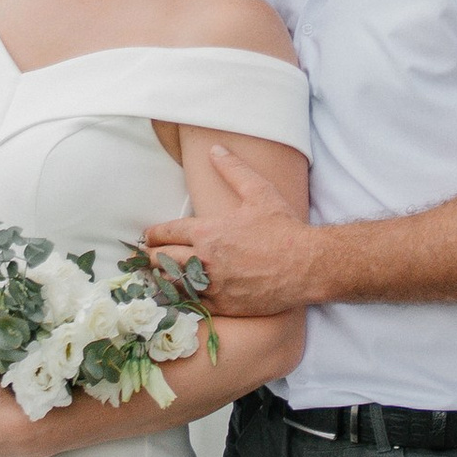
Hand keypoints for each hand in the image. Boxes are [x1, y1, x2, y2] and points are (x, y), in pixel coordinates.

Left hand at [144, 143, 320, 318]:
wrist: (307, 266)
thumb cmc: (283, 228)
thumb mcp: (259, 192)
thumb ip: (233, 169)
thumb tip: (215, 149)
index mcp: (207, 232)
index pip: (163, 234)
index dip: (153, 235)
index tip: (149, 237)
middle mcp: (204, 260)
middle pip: (159, 261)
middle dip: (153, 256)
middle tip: (154, 255)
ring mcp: (212, 286)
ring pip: (171, 285)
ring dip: (165, 279)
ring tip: (165, 274)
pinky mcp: (223, 306)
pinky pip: (191, 305)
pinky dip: (184, 298)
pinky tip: (185, 293)